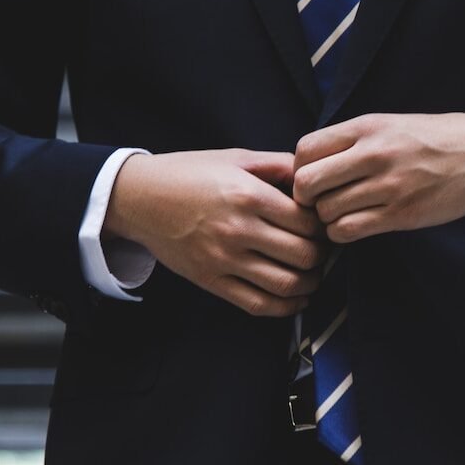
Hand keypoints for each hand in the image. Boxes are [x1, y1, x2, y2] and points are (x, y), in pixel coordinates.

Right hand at [104, 149, 328, 316]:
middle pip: (304, 255)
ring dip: (310, 283)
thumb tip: (315, 176)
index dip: (324, 226)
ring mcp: (223, 259)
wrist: (140, 198)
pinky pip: (258, 304)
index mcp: (248, 195)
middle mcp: (238, 230)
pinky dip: (286, 307)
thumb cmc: (190, 173)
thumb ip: (279, 165)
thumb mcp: (236, 157)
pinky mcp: (211, 281)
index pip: (307, 222)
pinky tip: (296, 298)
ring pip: (286, 284)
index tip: (324, 224)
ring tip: (313, 274)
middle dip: (322, 255)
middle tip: (323, 249)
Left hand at [292, 111, 464, 242]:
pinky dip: (343, 233)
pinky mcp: (402, 214)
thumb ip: (352, 141)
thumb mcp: (391, 124)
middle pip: (306, 183)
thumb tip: (309, 165)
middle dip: (306, 198)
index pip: (304, 150)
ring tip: (342, 213)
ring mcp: (389, 186)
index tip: (312, 178)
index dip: (299, 169)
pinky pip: (349, 231)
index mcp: (367, 127)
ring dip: (327, 219)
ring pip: (326, 212)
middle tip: (319, 202)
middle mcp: (374, 154)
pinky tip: (355, 225)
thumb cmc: (436, 138)